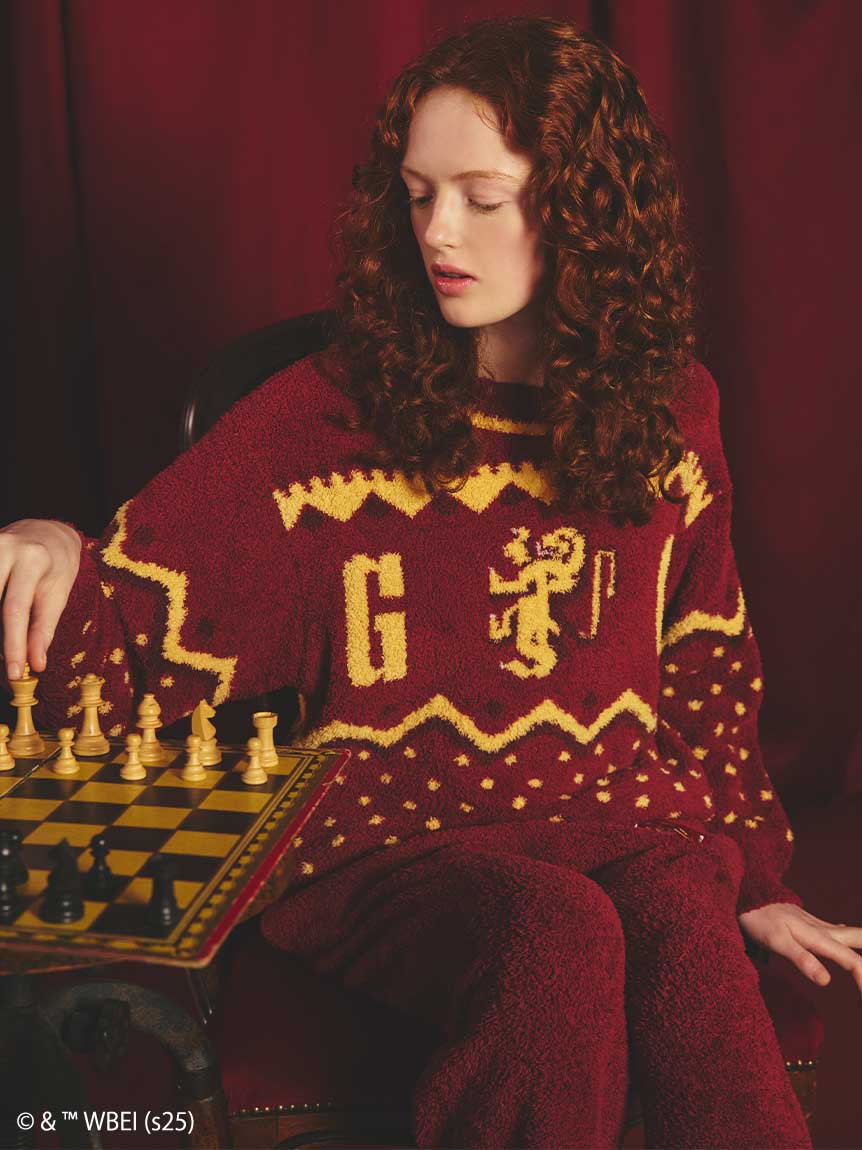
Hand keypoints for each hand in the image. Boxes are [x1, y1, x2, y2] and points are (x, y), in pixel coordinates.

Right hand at [0, 519, 81, 679]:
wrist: (48, 532)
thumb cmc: (57, 567)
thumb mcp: (59, 594)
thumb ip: (44, 628)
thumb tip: (35, 664)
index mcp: (32, 559)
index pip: (16, 609)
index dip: (12, 644)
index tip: (13, 672)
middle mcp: (4, 548)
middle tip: (4, 665)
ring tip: (4, 650)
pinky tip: (4, 627)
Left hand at [739, 902, 861, 993]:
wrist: (747, 895)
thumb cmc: (759, 919)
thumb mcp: (776, 942)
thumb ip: (801, 959)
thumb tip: (827, 980)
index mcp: (818, 937)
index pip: (852, 961)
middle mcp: (823, 929)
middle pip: (858, 938)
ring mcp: (817, 924)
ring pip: (850, 934)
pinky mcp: (809, 923)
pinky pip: (837, 932)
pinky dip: (850, 938)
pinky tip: (846, 934)